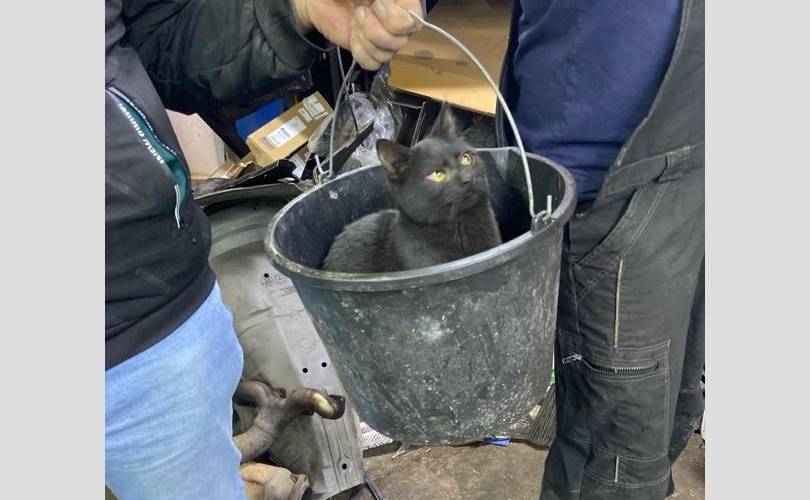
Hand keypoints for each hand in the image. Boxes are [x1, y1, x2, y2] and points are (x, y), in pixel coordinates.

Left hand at [291, 0, 422, 69]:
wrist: (320, 0)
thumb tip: (385, 4)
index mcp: (401, 2)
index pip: (413, 21)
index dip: (393, 19)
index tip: (377, 4)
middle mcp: (397, 21)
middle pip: (400, 42)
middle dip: (374, 31)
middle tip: (360, 13)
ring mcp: (384, 37)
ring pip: (387, 55)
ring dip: (365, 40)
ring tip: (355, 23)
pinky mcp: (370, 50)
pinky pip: (373, 64)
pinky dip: (359, 52)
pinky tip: (353, 36)